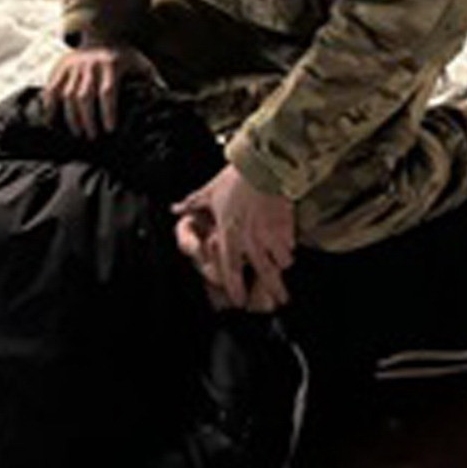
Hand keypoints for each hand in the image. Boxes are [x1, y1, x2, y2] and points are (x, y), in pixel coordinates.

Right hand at [42, 44, 162, 138]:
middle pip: (85, 96)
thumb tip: (165, 100)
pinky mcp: (61, 67)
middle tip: (92, 137)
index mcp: (112, 64)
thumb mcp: (141, 63)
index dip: (108, 112)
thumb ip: (152, 81)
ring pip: (67, 95)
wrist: (101, 32)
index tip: (110, 129)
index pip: (108, 91)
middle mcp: (90, 65)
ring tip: (78, 134)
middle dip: (88, 120)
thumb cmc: (124, 56)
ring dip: (72, 118)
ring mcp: (73, 66)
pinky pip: (51, 88)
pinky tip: (52, 122)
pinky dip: (49, 106)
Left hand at [172, 163, 294, 311]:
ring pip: (280, 262)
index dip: (235, 288)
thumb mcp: (209, 192)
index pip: (230, 269)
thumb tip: (176, 208)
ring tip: (284, 269)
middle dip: (273, 290)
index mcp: (230, 234)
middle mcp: (251, 239)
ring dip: (282, 267)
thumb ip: (192, 203)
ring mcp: (270, 234)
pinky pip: (290, 244)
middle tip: (280, 302)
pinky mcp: (285, 225)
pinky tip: (290, 247)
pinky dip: (290, 248)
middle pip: (264, 273)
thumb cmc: (235, 179)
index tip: (240, 301)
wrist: (262, 166)